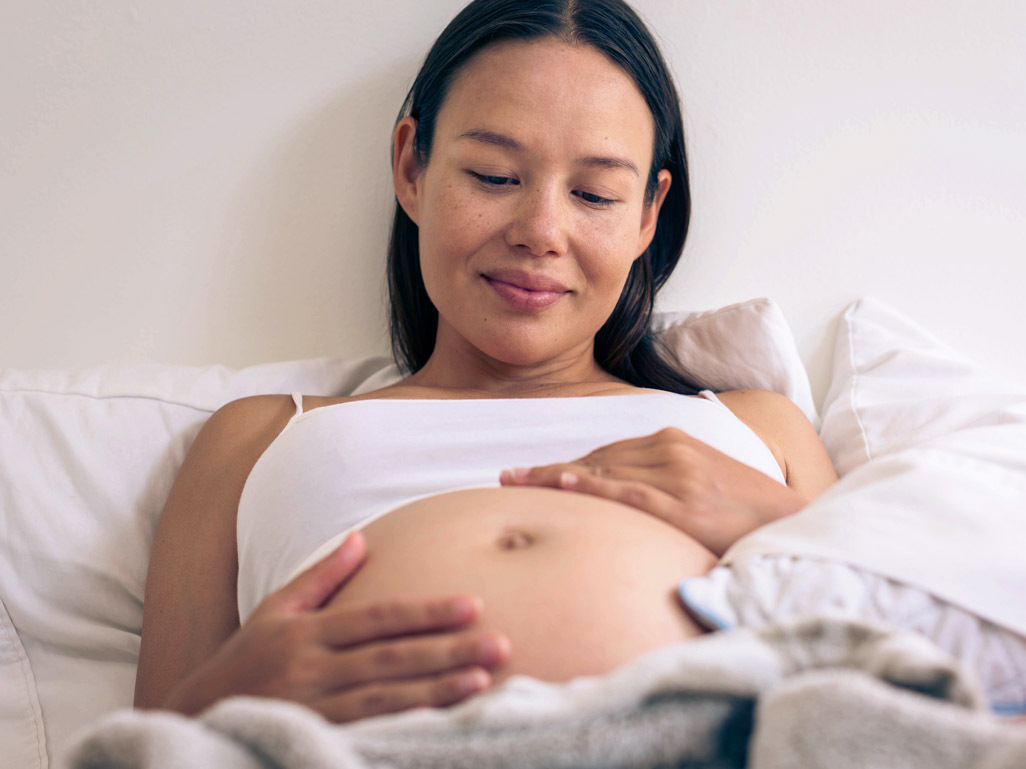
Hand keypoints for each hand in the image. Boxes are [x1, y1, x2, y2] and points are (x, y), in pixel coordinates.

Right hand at [164, 531, 510, 721]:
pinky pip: (367, 733)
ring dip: (437, 690)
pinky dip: (405, 727)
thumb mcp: (274, 611)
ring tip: (481, 681)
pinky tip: (440, 722)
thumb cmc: (241, 663)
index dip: (427, 611)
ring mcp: (314, 708)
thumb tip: (360, 537)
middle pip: (393, 657)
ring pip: (386, 698)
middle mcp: (312, 668)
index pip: (379, 617)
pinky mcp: (316, 738)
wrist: (192, 719)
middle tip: (501, 643)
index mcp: (307, 632)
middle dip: (449, 649)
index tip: (472, 604)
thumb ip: (321, 578)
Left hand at [499, 427, 805, 555]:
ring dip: (554, 479)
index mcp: (672, 440)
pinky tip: (562, 485)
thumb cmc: (744, 508)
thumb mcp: (703, 480)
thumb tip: (621, 492)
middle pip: (594, 461)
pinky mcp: (680, 503)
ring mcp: (674, 475)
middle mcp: (669, 450)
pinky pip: (625, 492)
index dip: (564, 464)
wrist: (792, 521)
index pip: (605, 453)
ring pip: (601, 473)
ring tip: (515, 484)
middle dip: (548, 472)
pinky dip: (591, 488)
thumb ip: (664, 479)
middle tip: (506, 479)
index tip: (529, 472)